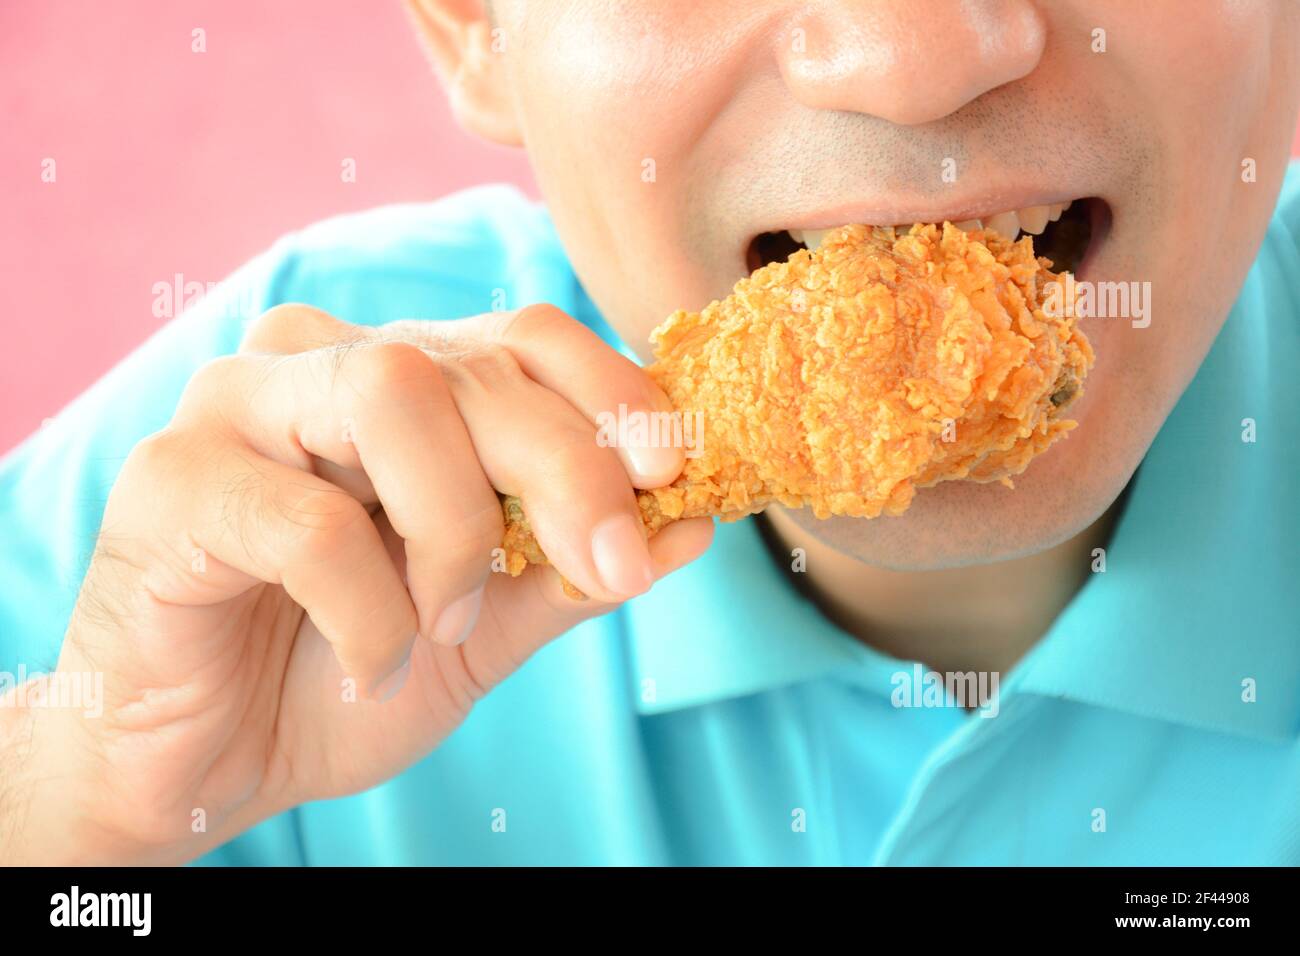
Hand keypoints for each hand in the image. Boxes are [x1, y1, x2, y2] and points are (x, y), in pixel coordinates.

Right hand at [4, 304, 711, 863]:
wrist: (207, 763)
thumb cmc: (344, 674)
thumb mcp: (488, 625)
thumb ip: (576, 571)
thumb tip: (695, 525)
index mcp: (402, 381)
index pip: (525, 336)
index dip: (612, 393)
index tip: (676, 470)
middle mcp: (321, 365)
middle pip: (472, 361)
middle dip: (566, 468)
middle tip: (606, 565)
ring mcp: (237, 406)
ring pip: (391, 398)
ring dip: (450, 530)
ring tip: (442, 621)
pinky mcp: (170, 478)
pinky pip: (309, 518)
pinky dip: (370, 609)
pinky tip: (370, 666)